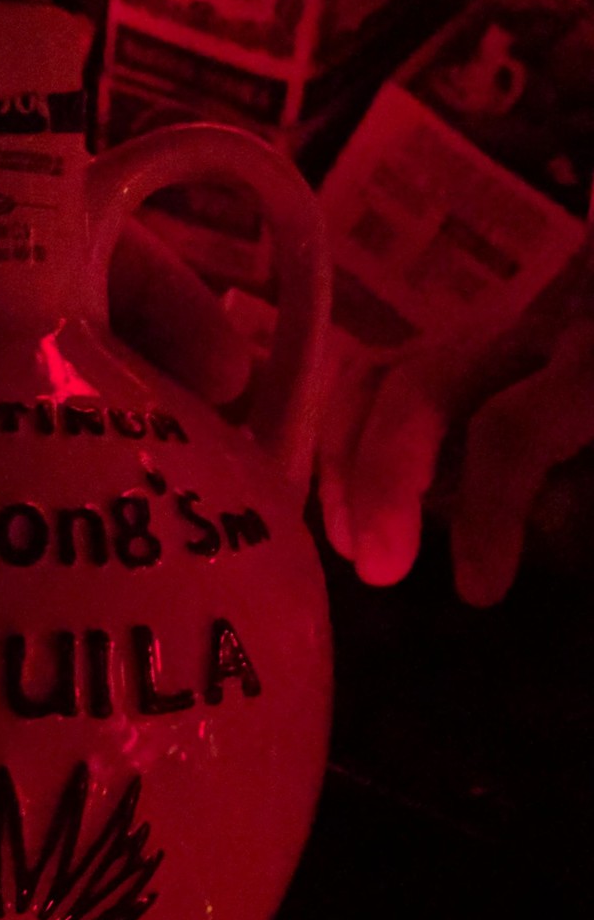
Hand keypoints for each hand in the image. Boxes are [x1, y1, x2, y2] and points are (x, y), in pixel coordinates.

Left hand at [0, 0, 250, 627]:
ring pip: (34, 442)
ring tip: (191, 534)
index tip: (234, 358)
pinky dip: (40, 536)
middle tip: (232, 468)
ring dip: (108, 472)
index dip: (161, 295)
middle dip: (155, 399)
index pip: (74, 254)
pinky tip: (103, 576)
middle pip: (69, 355)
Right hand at [318, 315, 593, 604]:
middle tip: (382, 572)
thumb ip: (589, 501)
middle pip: (425, 384)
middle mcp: (538, 328)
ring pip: (387, 373)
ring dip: (349, 462)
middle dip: (384, 479)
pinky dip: (351, 440)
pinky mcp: (475, 347)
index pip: (510, 430)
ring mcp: (499, 329)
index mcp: (593, 363)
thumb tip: (550, 524)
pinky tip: (352, 513)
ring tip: (354, 546)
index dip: (485, 513)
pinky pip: (386, 377)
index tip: (478, 592)